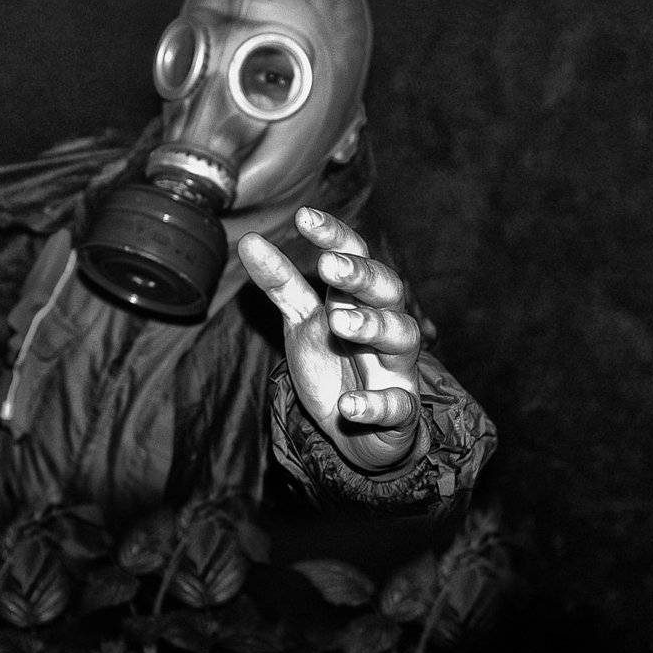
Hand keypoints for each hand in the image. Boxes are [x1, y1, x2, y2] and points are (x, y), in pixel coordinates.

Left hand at [238, 207, 422, 472]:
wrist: (357, 436)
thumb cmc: (334, 366)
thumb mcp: (303, 322)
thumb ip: (281, 283)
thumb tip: (249, 239)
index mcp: (357, 300)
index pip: (356, 255)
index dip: (335, 234)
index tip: (304, 217)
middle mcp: (384, 326)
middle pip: (388, 289)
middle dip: (362, 275)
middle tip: (330, 266)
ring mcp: (396, 368)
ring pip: (403, 337)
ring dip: (374, 327)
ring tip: (340, 324)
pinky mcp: (400, 412)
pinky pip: (398, 405)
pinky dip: (376, 404)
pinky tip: (349, 405)